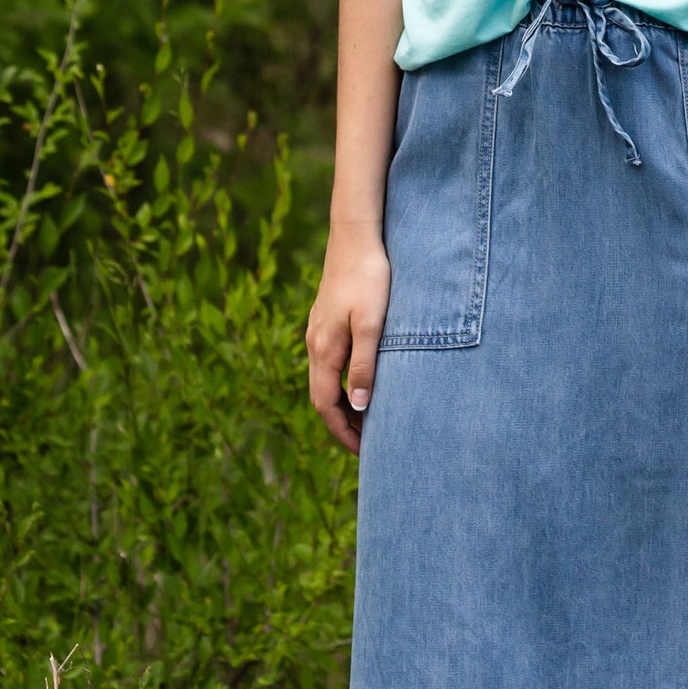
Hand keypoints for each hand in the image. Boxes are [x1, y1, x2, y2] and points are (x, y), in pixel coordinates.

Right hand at [306, 226, 390, 453]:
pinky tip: (360, 378)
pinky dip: (341, 380)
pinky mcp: (326, 318)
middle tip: (368, 443)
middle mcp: (315, 343)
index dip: (342, 431)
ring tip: (368, 416)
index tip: (363, 452)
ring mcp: (318, 330)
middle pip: (322, 396)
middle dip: (342, 423)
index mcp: (325, 349)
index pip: (325, 405)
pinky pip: (329, 361)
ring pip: (325, 379)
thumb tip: (357, 407)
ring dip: (342, 402)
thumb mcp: (372, 324)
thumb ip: (364, 366)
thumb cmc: (369, 278)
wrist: (356, 235)